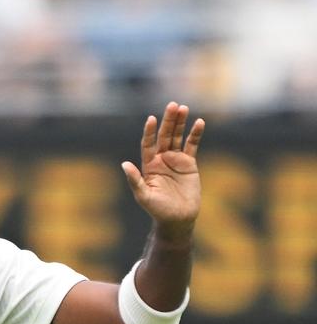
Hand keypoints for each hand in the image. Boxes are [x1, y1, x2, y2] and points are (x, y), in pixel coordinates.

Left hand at [121, 101, 205, 239]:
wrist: (177, 218)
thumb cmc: (157, 209)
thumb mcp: (144, 196)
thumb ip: (135, 180)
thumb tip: (124, 164)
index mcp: (148, 165)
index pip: (148, 144)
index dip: (149, 132)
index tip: (151, 119)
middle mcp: (161, 159)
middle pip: (164, 136)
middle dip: (168, 121)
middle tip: (172, 105)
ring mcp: (175, 160)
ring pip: (178, 137)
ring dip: (181, 123)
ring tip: (184, 108)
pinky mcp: (189, 164)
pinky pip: (192, 145)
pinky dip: (195, 134)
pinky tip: (199, 122)